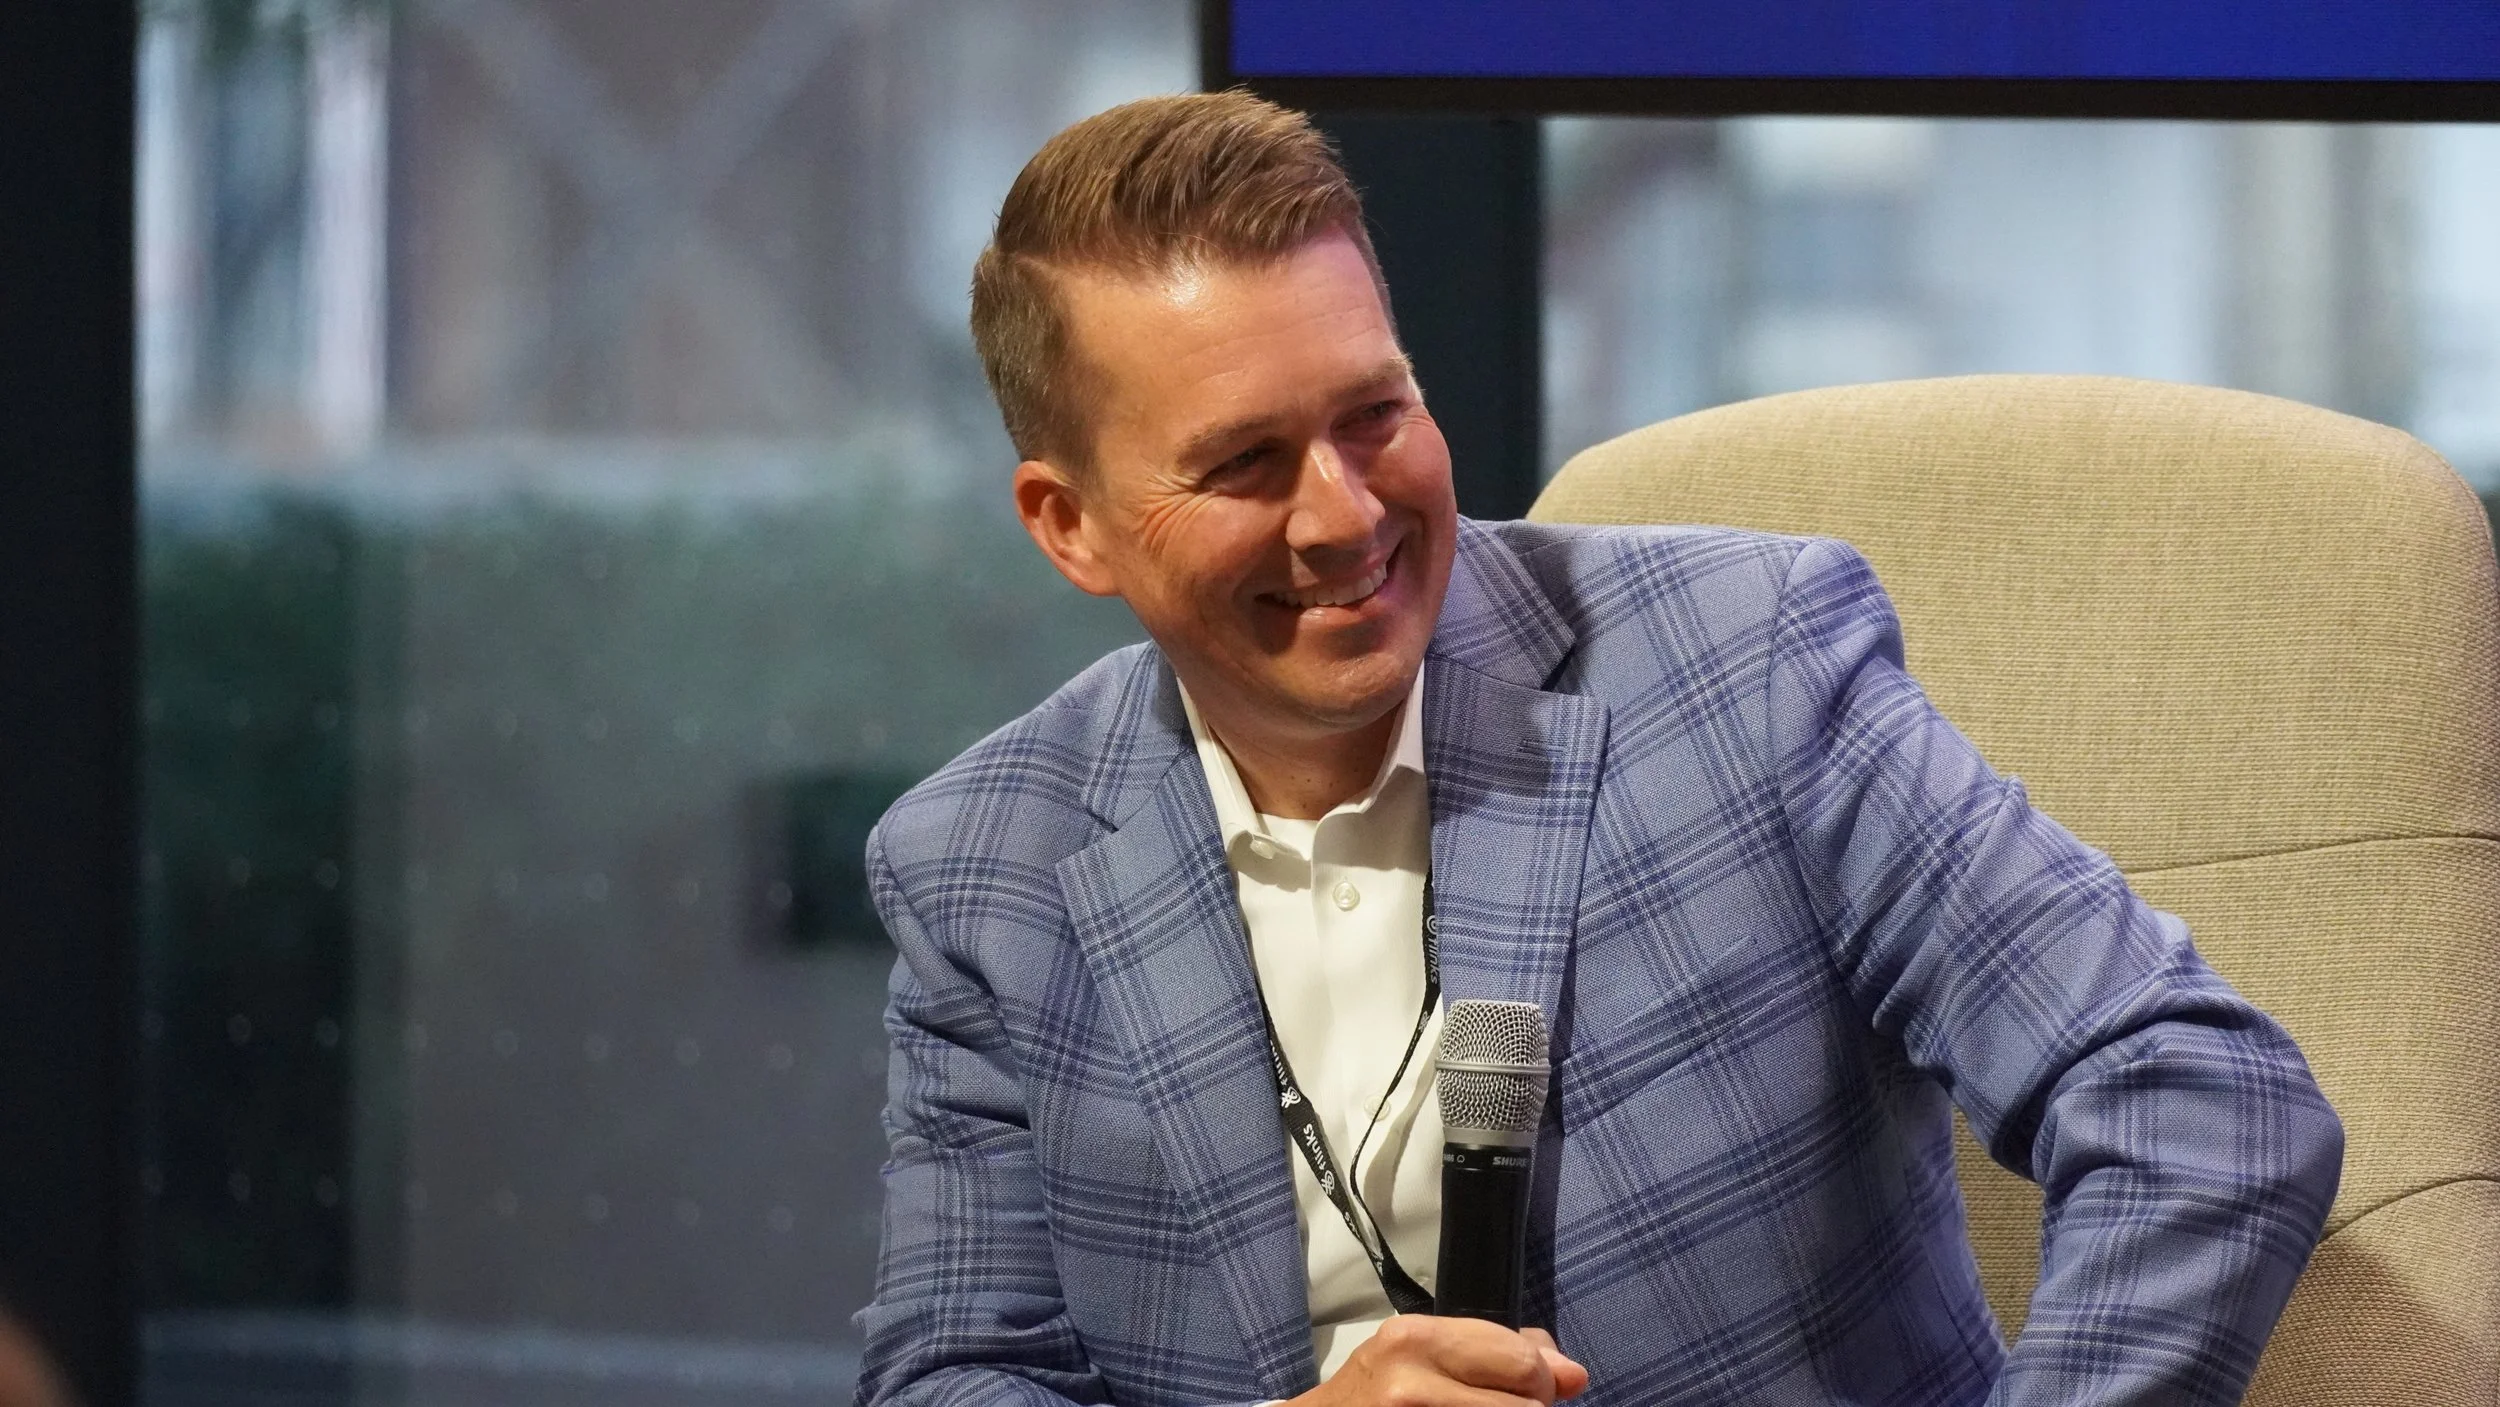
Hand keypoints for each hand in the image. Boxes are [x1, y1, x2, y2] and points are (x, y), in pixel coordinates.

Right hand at [1296, 1316, 1589, 1406]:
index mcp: (1416, 1340)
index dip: (1540, 1382)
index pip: (1522, 1361)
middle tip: (1497, 1404)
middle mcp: (1410, 1385)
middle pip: (1526, 1405)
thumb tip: (1572, 1374)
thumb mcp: (1424, 1355)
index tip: (1529, 1390)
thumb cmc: (1372, 1396)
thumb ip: (1500, 1352)